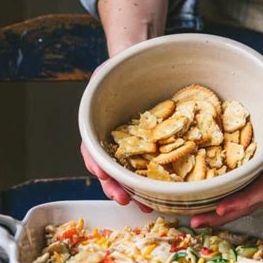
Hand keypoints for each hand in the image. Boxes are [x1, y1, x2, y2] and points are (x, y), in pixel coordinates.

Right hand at [80, 0, 167, 209]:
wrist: (144, 69)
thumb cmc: (125, 67)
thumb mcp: (112, 66)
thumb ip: (110, 70)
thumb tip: (121, 56)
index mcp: (101, 124)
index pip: (92, 147)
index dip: (97, 163)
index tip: (102, 174)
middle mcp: (117, 139)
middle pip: (111, 169)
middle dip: (116, 186)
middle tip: (124, 199)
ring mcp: (137, 146)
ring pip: (133, 175)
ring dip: (137, 192)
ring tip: (147, 206)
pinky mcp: (158, 148)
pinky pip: (158, 168)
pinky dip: (160, 183)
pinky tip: (169, 193)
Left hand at [191, 38, 262, 227]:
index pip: (260, 192)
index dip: (240, 203)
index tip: (220, 209)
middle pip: (245, 203)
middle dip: (220, 215)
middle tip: (195, 221)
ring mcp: (260, 174)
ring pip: (237, 197)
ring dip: (215, 209)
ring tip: (193, 216)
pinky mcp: (250, 167)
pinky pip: (234, 184)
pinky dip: (217, 192)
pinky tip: (200, 195)